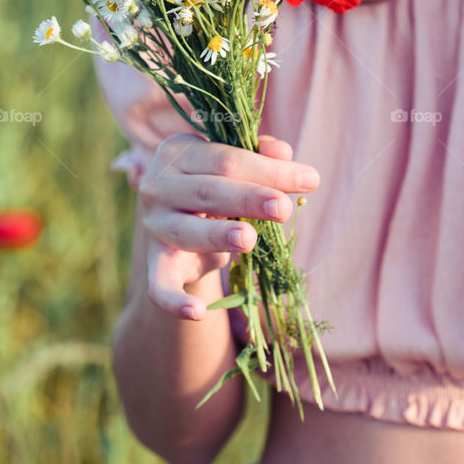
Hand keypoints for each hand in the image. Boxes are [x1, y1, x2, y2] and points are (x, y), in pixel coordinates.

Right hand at [139, 132, 319, 318]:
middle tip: (284, 208)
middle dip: (250, 198)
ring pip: (187, 231)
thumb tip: (283, 151)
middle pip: (209, 191)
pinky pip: (159, 285)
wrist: (180, 222)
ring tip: (250, 239)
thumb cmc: (217, 183)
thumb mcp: (234, 164)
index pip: (227, 157)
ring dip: (218, 236)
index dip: (268, 169)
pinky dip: (174, 301)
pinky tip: (197, 313)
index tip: (310, 179)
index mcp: (179, 150)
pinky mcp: (154, 263)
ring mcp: (154, 225)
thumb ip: (258, 155)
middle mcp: (158, 185)